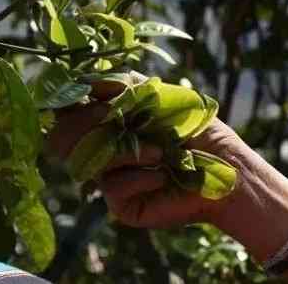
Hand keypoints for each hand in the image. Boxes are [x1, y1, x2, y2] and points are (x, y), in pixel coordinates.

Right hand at [48, 102, 248, 228]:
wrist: (225, 167)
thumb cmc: (195, 129)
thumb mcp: (161, 97)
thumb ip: (124, 86)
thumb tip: (86, 81)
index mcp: (108, 124)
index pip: (67, 114)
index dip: (67, 103)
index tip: (85, 93)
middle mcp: (104, 151)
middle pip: (62, 139)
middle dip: (84, 122)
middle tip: (110, 115)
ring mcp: (111, 179)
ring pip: (89, 162)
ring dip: (125, 151)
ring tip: (159, 151)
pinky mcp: (122, 205)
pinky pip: (113, 188)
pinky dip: (140, 176)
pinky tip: (164, 176)